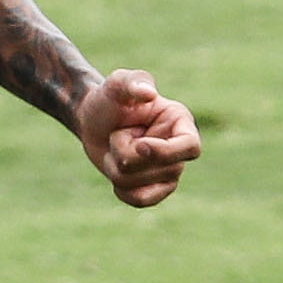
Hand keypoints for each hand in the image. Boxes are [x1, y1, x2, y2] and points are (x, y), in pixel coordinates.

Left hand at [74, 69, 200, 207]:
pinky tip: (116, 172)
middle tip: (117, 134)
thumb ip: (132, 82)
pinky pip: (140, 200)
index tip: (140, 145)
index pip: (191, 147)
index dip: (166, 152)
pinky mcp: (154, 188)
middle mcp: (179, 149)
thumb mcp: (116, 84)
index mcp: (180, 122)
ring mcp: (169, 171)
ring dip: (117, 168)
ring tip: (116, 148)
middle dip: (126, 154)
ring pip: (143, 187)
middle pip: (160, 170)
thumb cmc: (108, 99)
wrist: (92, 120)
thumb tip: (148, 93)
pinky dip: (121, 190)